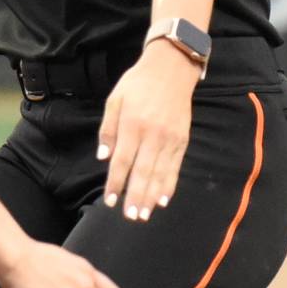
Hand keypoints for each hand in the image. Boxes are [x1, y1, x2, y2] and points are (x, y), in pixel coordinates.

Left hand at [97, 41, 198, 220]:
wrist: (170, 70)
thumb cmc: (136, 85)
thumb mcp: (114, 100)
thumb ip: (108, 130)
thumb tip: (104, 158)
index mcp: (132, 124)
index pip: (122, 161)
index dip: (116, 183)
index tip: (110, 201)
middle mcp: (152, 134)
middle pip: (142, 172)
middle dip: (135, 196)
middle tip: (130, 217)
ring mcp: (170, 139)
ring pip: (160, 173)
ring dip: (151, 196)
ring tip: (144, 215)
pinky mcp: (182, 140)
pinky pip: (175, 167)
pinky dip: (169, 185)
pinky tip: (163, 200)